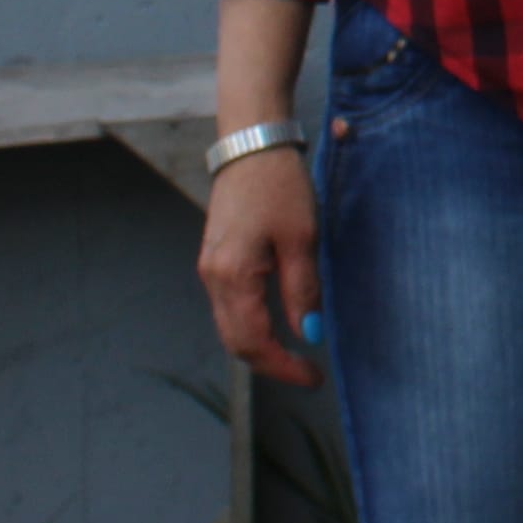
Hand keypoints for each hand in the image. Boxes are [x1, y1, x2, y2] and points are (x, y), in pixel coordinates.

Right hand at [199, 147, 323, 385]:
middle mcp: (212, 278)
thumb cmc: (279, 186)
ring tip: (296, 354)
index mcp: (233, 276)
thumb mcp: (302, 238)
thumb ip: (303, 289)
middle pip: (236, 342)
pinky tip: (277, 324)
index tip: (313, 378)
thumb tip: (309, 334)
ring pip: (230, 326)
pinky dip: (252, 324)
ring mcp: (210, 268)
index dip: (283, 366)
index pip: (254, 342)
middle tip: (307, 372)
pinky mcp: (216, 258)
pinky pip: (229, 306)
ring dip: (260, 346)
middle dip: (271, 363)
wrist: (251, 144)